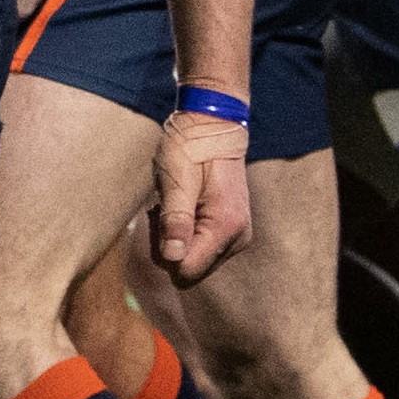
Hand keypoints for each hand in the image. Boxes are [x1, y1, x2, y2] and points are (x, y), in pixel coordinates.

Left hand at [152, 110, 251, 282]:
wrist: (212, 126)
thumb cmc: (190, 149)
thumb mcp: (176, 181)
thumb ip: (175, 221)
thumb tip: (173, 258)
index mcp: (225, 227)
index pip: (186, 271)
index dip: (164, 252)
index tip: (161, 218)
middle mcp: (237, 238)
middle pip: (188, 270)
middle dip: (168, 245)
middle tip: (165, 208)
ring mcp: (235, 236)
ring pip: (190, 261)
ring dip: (173, 237)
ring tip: (174, 204)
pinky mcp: (229, 232)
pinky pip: (197, 249)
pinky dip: (183, 233)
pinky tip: (182, 208)